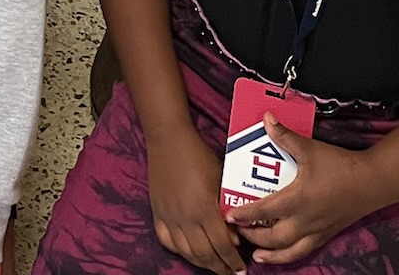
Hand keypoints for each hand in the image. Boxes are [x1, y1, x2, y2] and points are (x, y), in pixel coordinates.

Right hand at [145, 124, 243, 273]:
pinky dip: (179, 251)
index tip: (242, 270)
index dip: (233, 262)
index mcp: (203, 208)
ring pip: (186, 252)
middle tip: (231, 273)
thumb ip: (227, 211)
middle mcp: (185, 216)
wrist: (168, 138)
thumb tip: (234, 238)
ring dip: (202, 263)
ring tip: (213, 266)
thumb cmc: (198, 155)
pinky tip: (189, 252)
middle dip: (220, 268)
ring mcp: (168, 215)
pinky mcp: (156, 211)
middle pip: (204, 254)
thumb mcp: (220, 181)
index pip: (222, 246)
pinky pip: (166, 240)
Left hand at [230, 114, 380, 264]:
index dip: (244, 215)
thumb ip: (285, 136)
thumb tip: (266, 119)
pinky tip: (285, 253)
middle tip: (238, 231)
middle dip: (253, 237)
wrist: (371, 182)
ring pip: (291, 251)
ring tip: (257, 256)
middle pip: (274, 238)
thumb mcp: (309, 148)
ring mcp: (317, 230)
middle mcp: (306, 220)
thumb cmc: (340, 166)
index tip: (228, 215)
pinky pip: (306, 251)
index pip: (264, 211)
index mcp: (298, 200)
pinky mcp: (327, 233)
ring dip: (272, 255)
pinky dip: (291, 255)